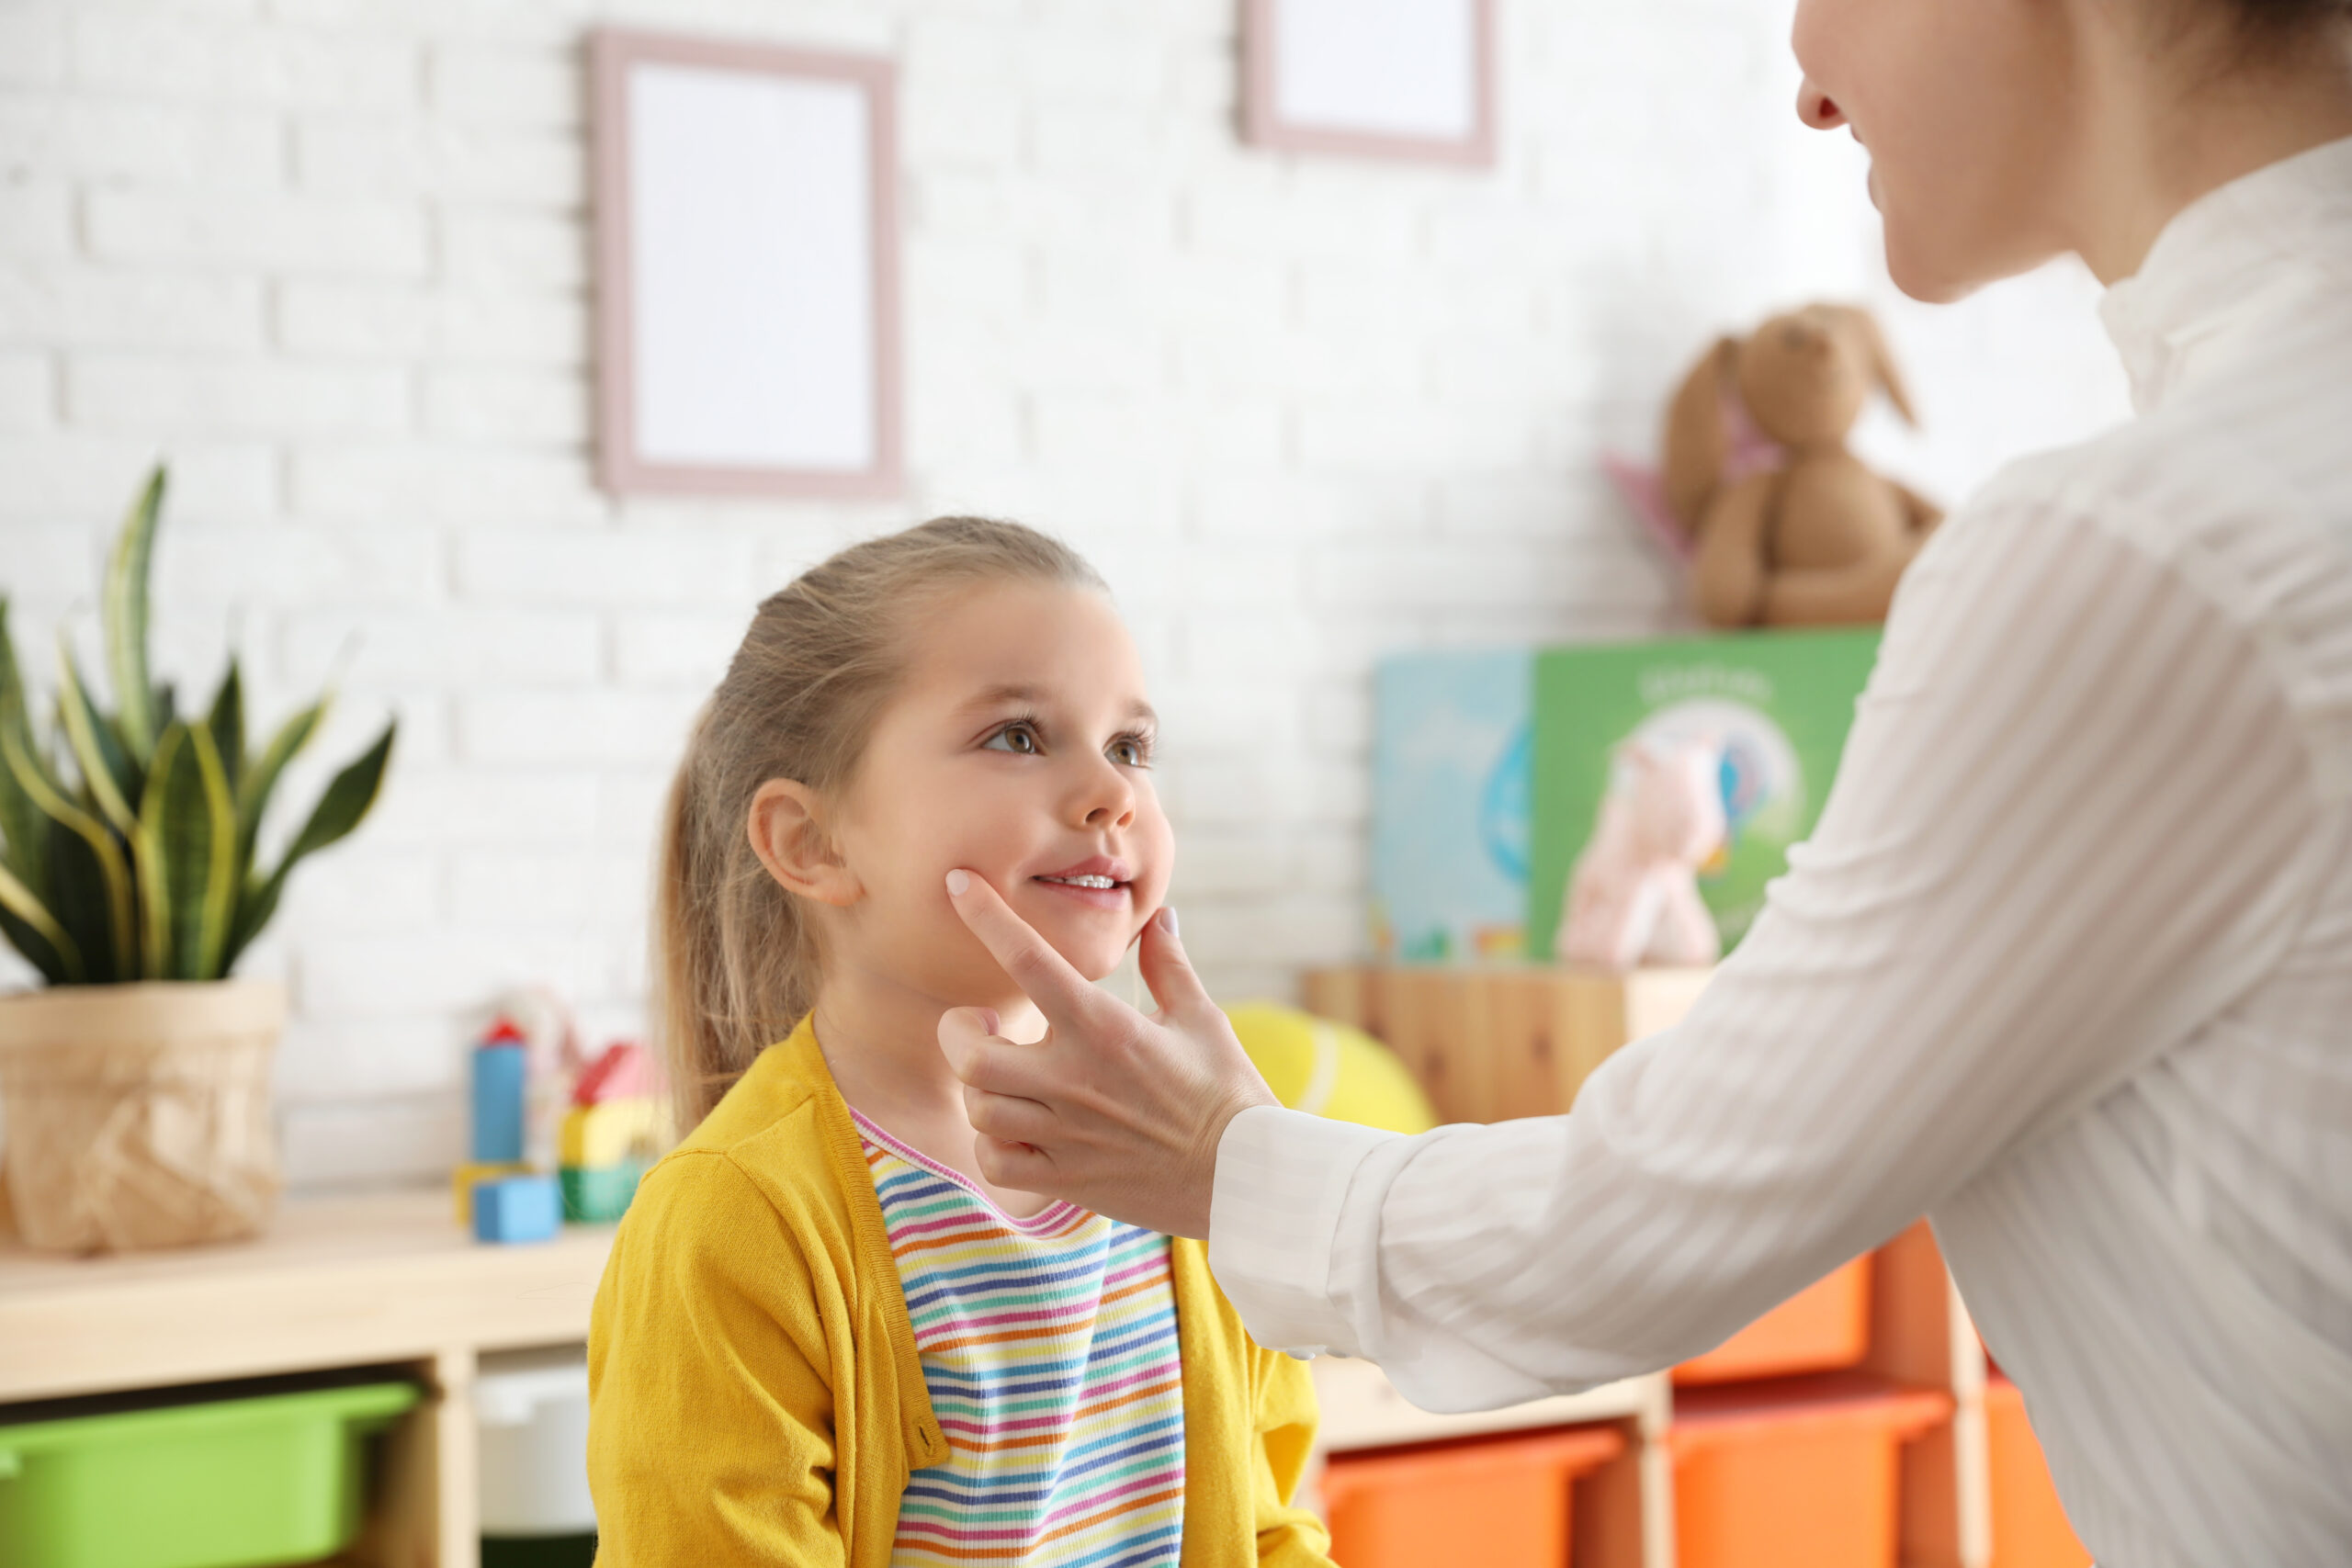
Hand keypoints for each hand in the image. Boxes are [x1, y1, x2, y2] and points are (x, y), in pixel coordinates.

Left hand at [937, 871, 1278, 1237]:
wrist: (1247, 1178)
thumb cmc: (1228, 1093)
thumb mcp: (1202, 1019)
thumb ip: (1168, 965)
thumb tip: (1160, 916)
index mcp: (1105, 1027)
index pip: (1029, 959)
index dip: (986, 915)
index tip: (958, 884)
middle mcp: (1075, 1080)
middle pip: (972, 1055)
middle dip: (959, 1032)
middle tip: (977, 1023)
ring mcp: (1066, 1134)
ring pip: (979, 1108)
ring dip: (980, 1087)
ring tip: (1002, 1076)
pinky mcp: (1067, 1179)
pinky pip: (996, 1162)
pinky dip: (993, 1144)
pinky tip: (1015, 1128)